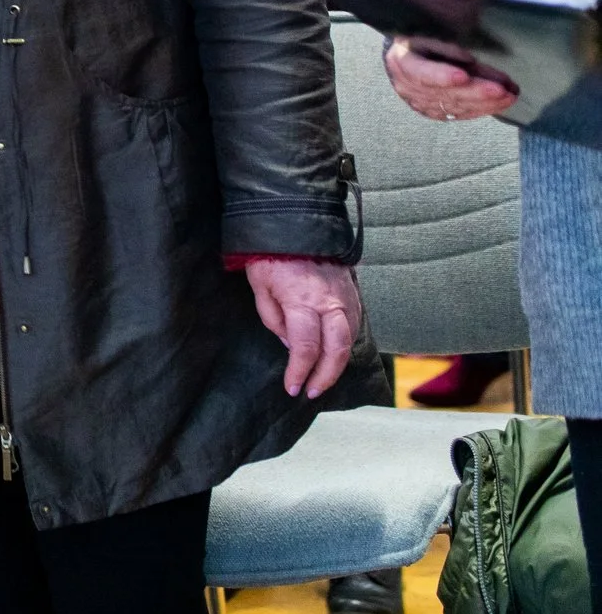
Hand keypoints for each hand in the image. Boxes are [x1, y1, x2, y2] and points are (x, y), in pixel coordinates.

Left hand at [245, 257, 360, 398]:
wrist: (296, 221)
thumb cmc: (271, 254)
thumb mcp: (260, 286)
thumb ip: (274, 319)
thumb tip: (292, 345)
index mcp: (303, 301)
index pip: (305, 348)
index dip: (299, 372)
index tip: (292, 387)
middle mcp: (330, 302)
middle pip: (337, 350)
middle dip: (325, 376)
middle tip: (312, 392)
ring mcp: (346, 297)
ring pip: (350, 339)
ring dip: (338, 363)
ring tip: (322, 378)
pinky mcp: (353, 292)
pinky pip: (353, 324)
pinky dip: (345, 343)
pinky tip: (333, 351)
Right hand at [385, 35, 517, 120]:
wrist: (409, 51)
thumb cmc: (422, 35)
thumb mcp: (429, 31)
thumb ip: (446, 43)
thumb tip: (470, 57)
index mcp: (402, 61)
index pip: (421, 73)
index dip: (441, 76)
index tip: (463, 75)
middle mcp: (407, 86)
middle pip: (443, 93)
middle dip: (475, 92)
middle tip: (501, 90)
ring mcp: (420, 101)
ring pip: (455, 106)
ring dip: (484, 102)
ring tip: (510, 95)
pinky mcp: (433, 111)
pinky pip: (459, 113)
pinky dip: (481, 109)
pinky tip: (500, 104)